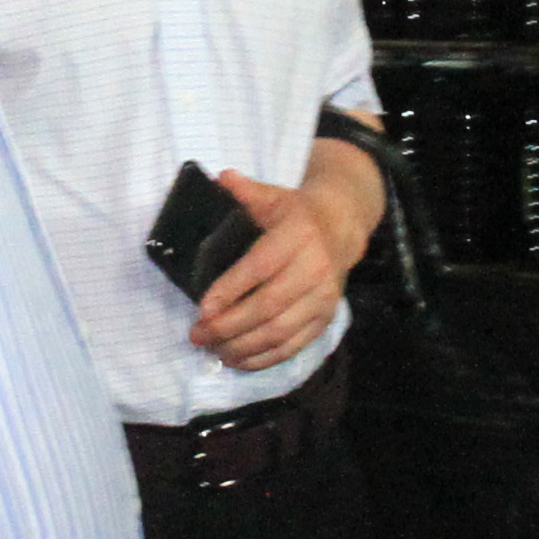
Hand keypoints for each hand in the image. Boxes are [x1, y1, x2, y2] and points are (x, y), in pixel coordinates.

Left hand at [192, 169, 356, 370]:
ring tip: (213, 350)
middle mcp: (316, 267)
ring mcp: (324, 297)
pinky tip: (238, 360)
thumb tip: (221, 178)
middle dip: (229, 326)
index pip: (261, 267)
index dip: (231, 289)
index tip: (203, 308)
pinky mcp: (325, 318)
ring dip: (243, 347)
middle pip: (268, 306)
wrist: (341, 227)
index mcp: (299, 234)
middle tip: (197, 335)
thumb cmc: (295, 213)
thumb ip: (246, 190)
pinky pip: (294, 345)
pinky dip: (264, 358)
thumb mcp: (273, 195)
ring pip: (280, 331)